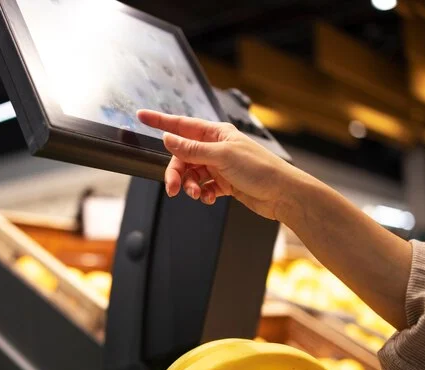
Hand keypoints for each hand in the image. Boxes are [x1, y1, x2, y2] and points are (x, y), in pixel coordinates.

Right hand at [137, 109, 302, 220]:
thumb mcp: (222, 156)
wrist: (282, 194)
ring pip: (192, 174)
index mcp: (216, 133)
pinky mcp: (224, 183)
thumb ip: (192, 150)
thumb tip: (169, 139)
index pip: (181, 125)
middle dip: (176, 173)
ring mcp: (220, 166)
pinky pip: (204, 187)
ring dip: (191, 186)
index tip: (142, 116)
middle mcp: (216, 148)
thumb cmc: (261, 169)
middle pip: (183, 157)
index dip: (160, 121)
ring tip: (198, 194)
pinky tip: (209, 198)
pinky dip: (203, 193)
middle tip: (173, 188)